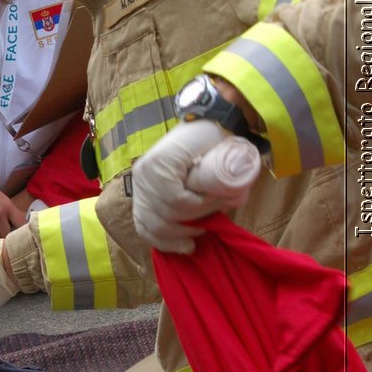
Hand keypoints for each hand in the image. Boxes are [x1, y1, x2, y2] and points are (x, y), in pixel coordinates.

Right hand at [131, 120, 258, 254]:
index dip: (202, 208)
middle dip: (195, 221)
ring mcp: (139, 187)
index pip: (177, 200)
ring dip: (179, 235)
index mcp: (159, 161)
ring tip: (201, 232)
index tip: (224, 202)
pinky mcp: (141, 197)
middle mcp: (143, 174)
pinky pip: (144, 227)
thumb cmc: (211, 137)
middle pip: (165, 215)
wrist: (202, 126)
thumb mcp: (220, 147)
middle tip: (218, 216)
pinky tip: (184, 246)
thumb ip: (225, 174)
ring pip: (152, 226)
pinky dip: (163, 241)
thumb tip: (233, 200)